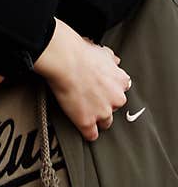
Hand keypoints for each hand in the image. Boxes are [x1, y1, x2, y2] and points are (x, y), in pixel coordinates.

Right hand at [34, 18, 130, 140]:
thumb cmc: (80, 52)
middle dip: (104, 105)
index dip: (109, 91)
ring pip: (105, 122)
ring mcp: (102, 112)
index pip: (120, 91)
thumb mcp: (102, 51)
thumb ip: (111, 59)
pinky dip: (88, 133)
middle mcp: (116, 99)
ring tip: (86, 115)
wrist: (65, 60)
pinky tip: (84, 131)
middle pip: (114, 108)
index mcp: (121, 81)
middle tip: (90, 99)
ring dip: (97, 119)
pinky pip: (91, 134)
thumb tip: (114, 60)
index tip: (101, 90)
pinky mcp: (87, 121)